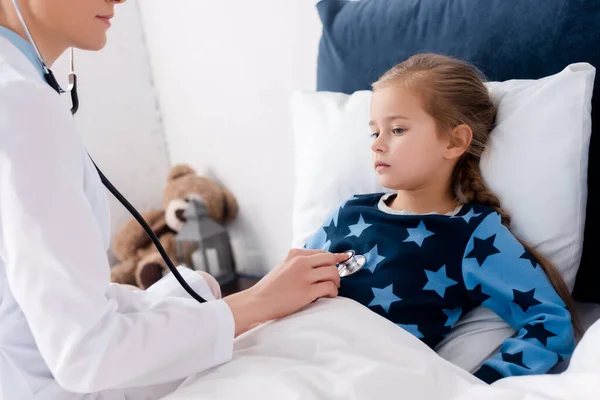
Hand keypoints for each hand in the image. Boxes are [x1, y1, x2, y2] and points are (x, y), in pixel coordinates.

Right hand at [224, 249, 347, 336]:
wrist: (257, 302)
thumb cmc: (271, 288)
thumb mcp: (284, 267)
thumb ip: (299, 263)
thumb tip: (321, 265)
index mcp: (295, 254)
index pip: (322, 253)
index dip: (336, 257)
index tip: (346, 258)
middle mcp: (300, 262)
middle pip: (330, 260)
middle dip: (336, 270)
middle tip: (335, 280)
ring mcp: (304, 276)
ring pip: (333, 273)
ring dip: (336, 283)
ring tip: (331, 290)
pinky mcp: (307, 291)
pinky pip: (329, 288)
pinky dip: (333, 292)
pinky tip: (328, 296)